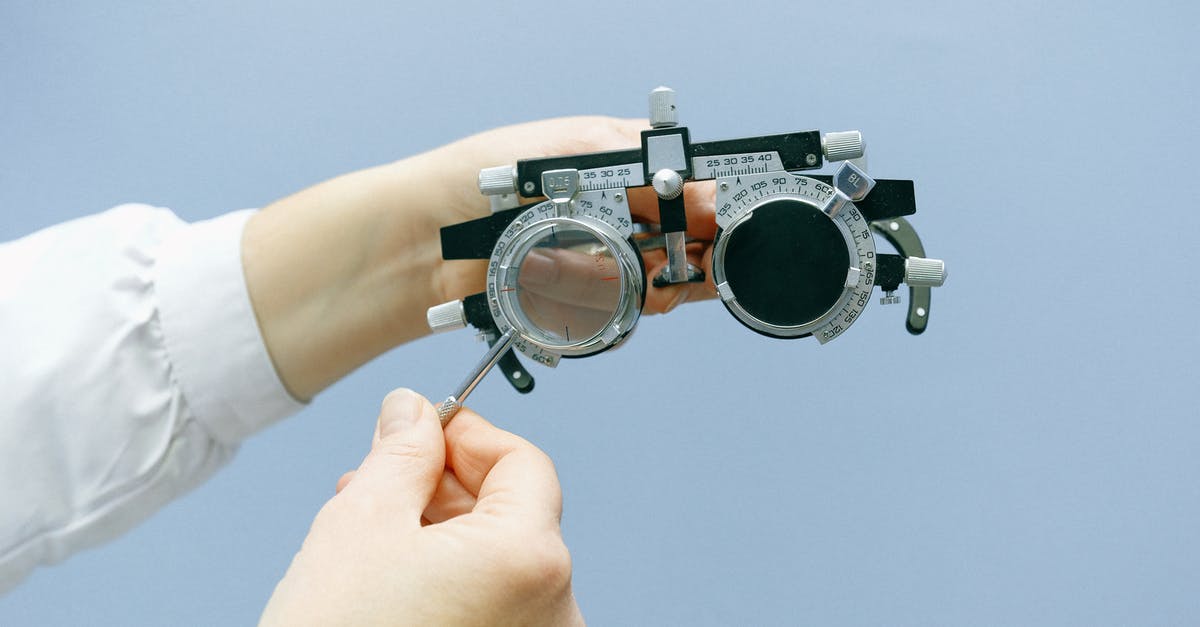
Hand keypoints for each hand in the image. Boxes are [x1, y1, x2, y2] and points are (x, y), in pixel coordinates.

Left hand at [243, 117, 715, 398]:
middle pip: (683, 245)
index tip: (721, 217)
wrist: (418, 241)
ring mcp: (595, 268)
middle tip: (691, 249)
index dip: (707, 208)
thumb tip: (697, 175)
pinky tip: (604, 291)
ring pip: (659, 286)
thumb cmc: (475, 180)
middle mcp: (611, 222)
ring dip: (656, 280)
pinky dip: (619, 307)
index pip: (684, 192)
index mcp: (614, 175)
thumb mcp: (562, 146)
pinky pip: (618, 316)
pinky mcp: (576, 309)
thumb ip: (631, 154)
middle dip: (690, 249)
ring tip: (631, 265)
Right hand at [260, 389, 583, 626]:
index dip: (469, 435)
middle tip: (381, 476)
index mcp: (530, 559)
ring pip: (498, 561)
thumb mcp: (360, 523)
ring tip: (372, 528)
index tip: (425, 427)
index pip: (523, 463)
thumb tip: (413, 412)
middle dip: (443, 485)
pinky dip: (451, 578)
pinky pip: (492, 604)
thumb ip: (400, 452)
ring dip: (440, 531)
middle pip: (513, 512)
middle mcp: (554, 610)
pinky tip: (393, 575)